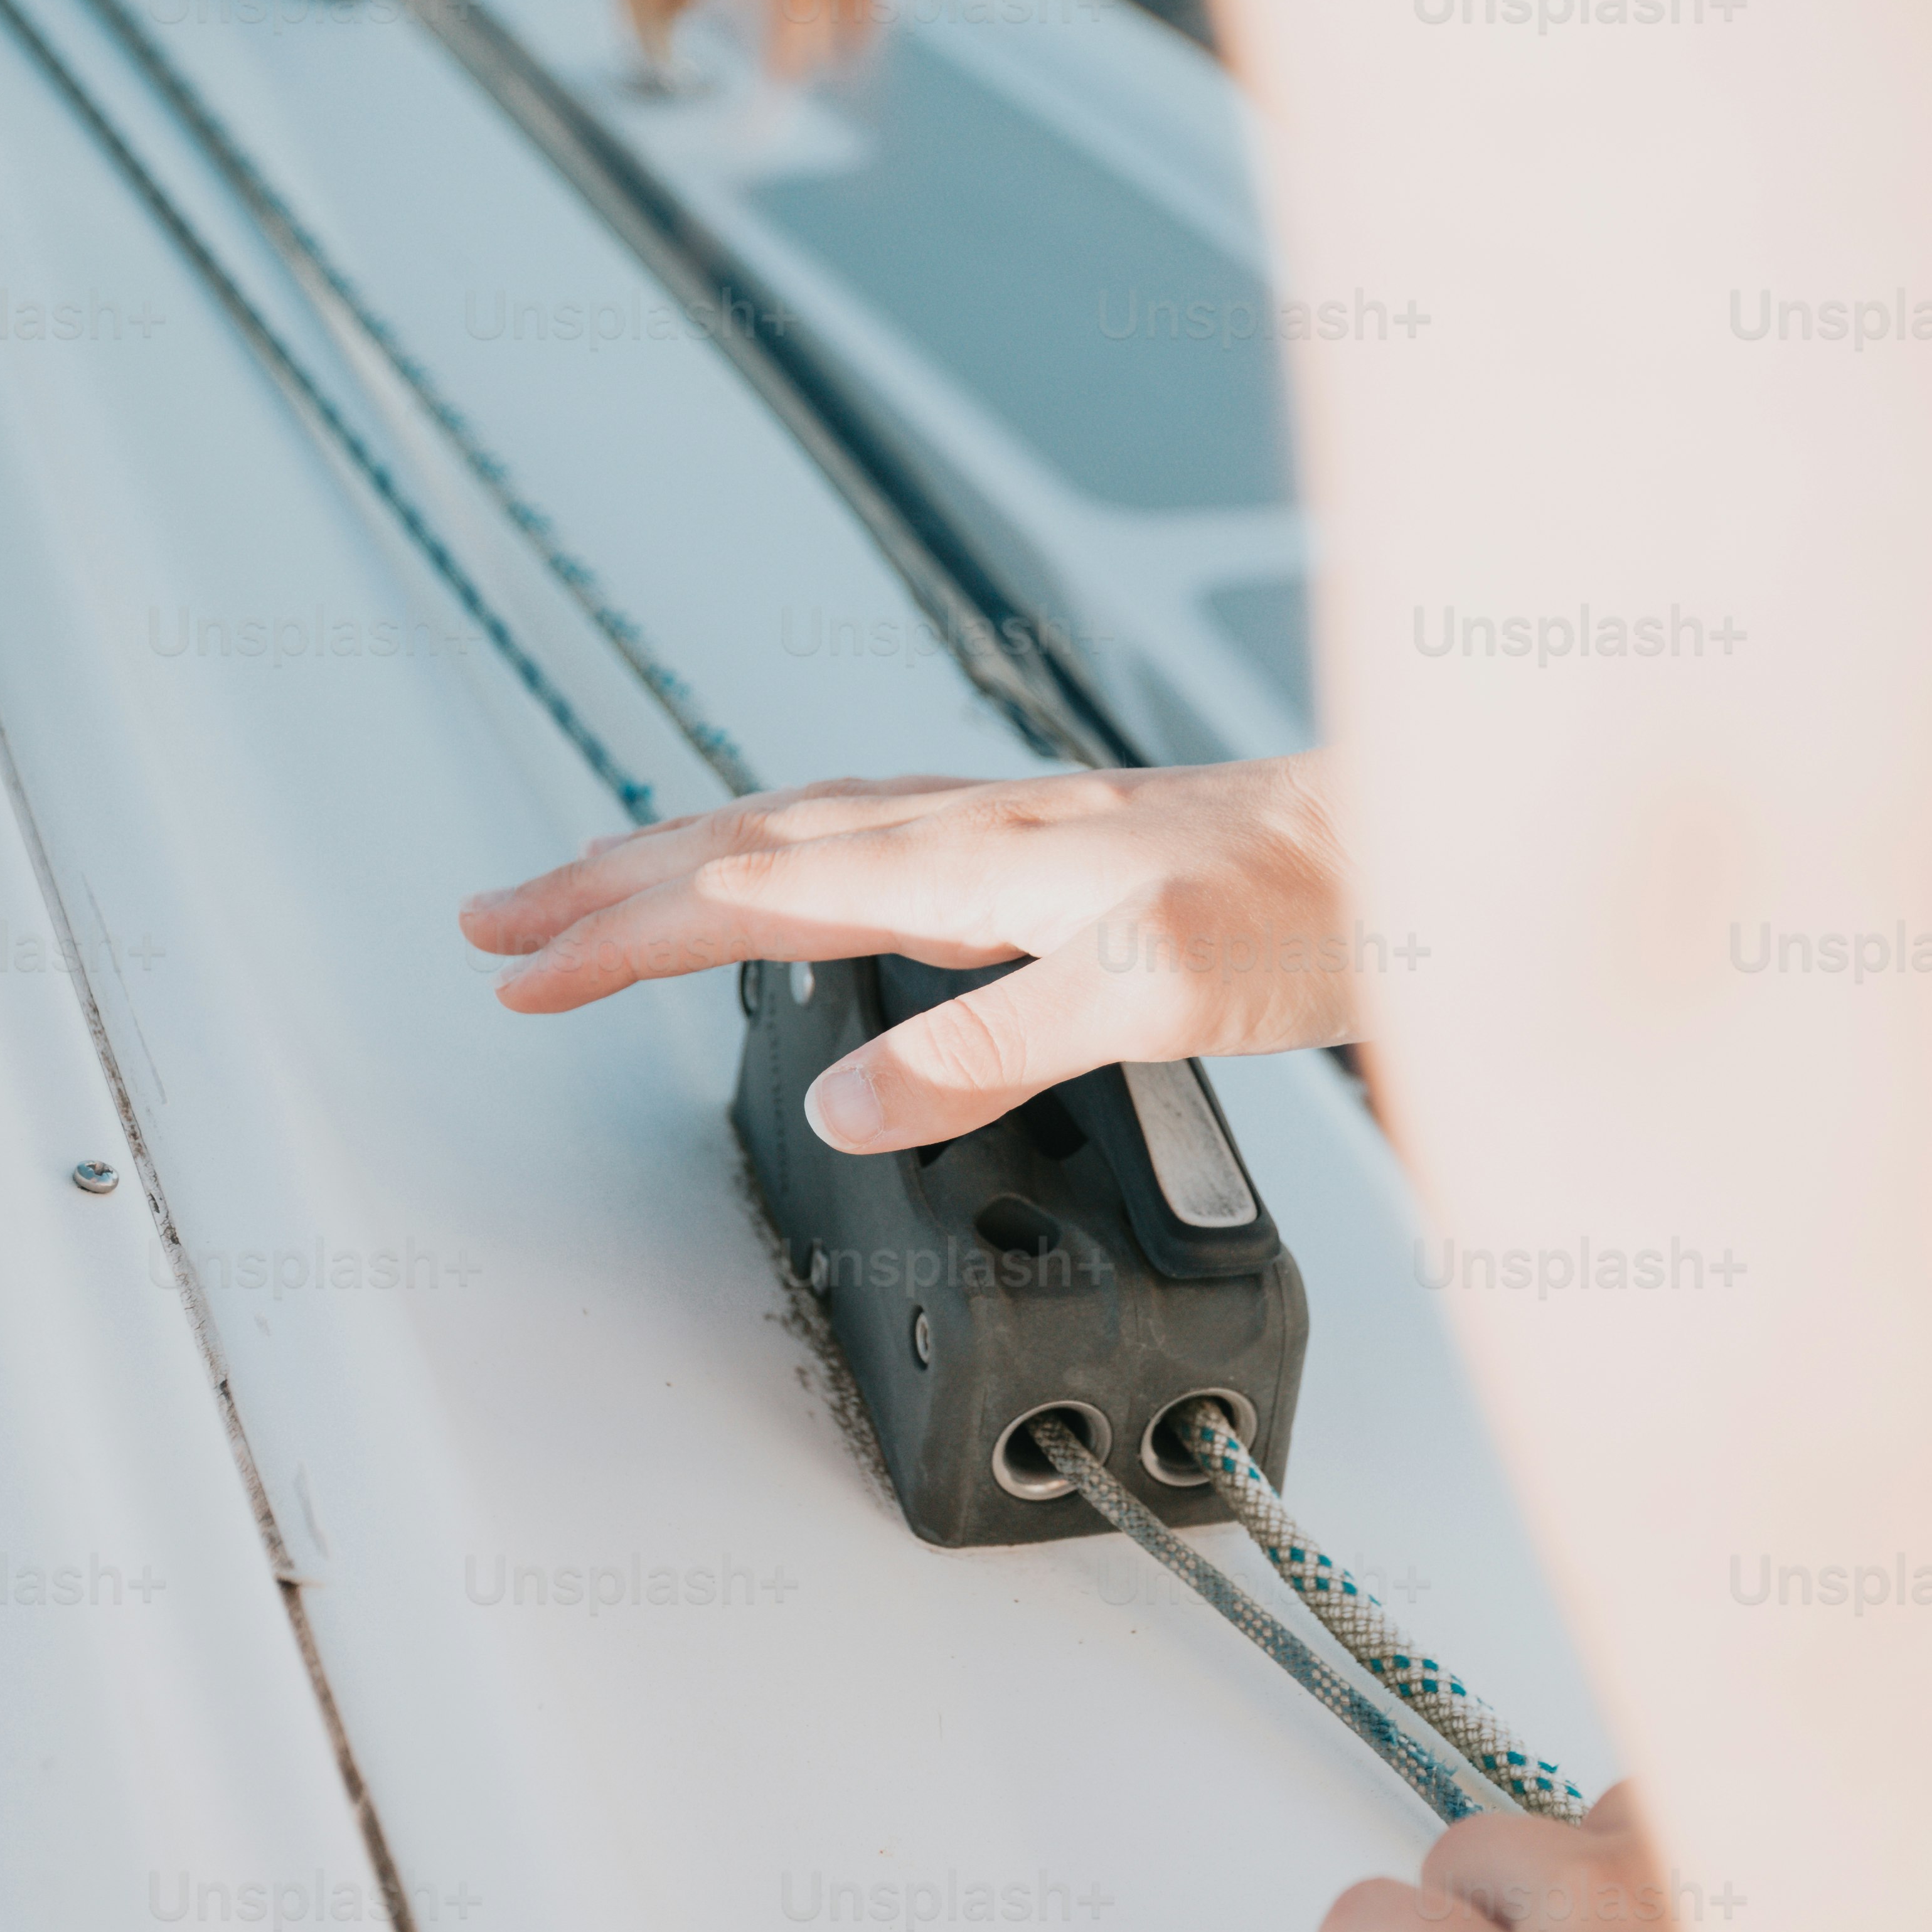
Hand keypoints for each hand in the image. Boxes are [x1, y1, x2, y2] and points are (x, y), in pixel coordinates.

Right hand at [459, 756, 1366, 1148]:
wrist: (1433, 843)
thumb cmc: (1320, 904)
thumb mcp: (1149, 994)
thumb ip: (990, 1046)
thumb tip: (845, 1101)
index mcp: (976, 860)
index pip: (752, 895)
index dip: (625, 934)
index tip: (521, 967)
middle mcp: (980, 830)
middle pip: (750, 845)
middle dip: (611, 884)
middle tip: (498, 923)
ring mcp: (1018, 833)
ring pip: (805, 831)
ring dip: (689, 861)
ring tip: (603, 891)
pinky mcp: (1062, 851)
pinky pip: (878, 836)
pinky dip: (793, 854)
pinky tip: (805, 875)